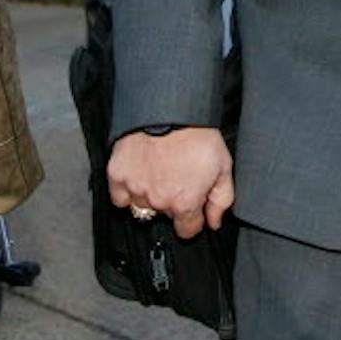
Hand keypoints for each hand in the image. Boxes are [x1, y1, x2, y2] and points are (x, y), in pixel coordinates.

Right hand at [106, 127, 232, 238]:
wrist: (169, 109)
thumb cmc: (197, 134)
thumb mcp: (223, 166)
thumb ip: (221, 200)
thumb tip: (214, 221)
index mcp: (185, 203)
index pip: (187, 230)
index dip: (191, 219)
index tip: (191, 206)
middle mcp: (159, 201)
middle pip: (164, 214)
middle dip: (171, 200)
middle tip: (175, 177)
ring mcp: (136, 188)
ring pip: (141, 206)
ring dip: (149, 195)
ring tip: (156, 172)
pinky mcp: (118, 175)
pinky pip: (119, 197)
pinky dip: (126, 191)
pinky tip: (137, 177)